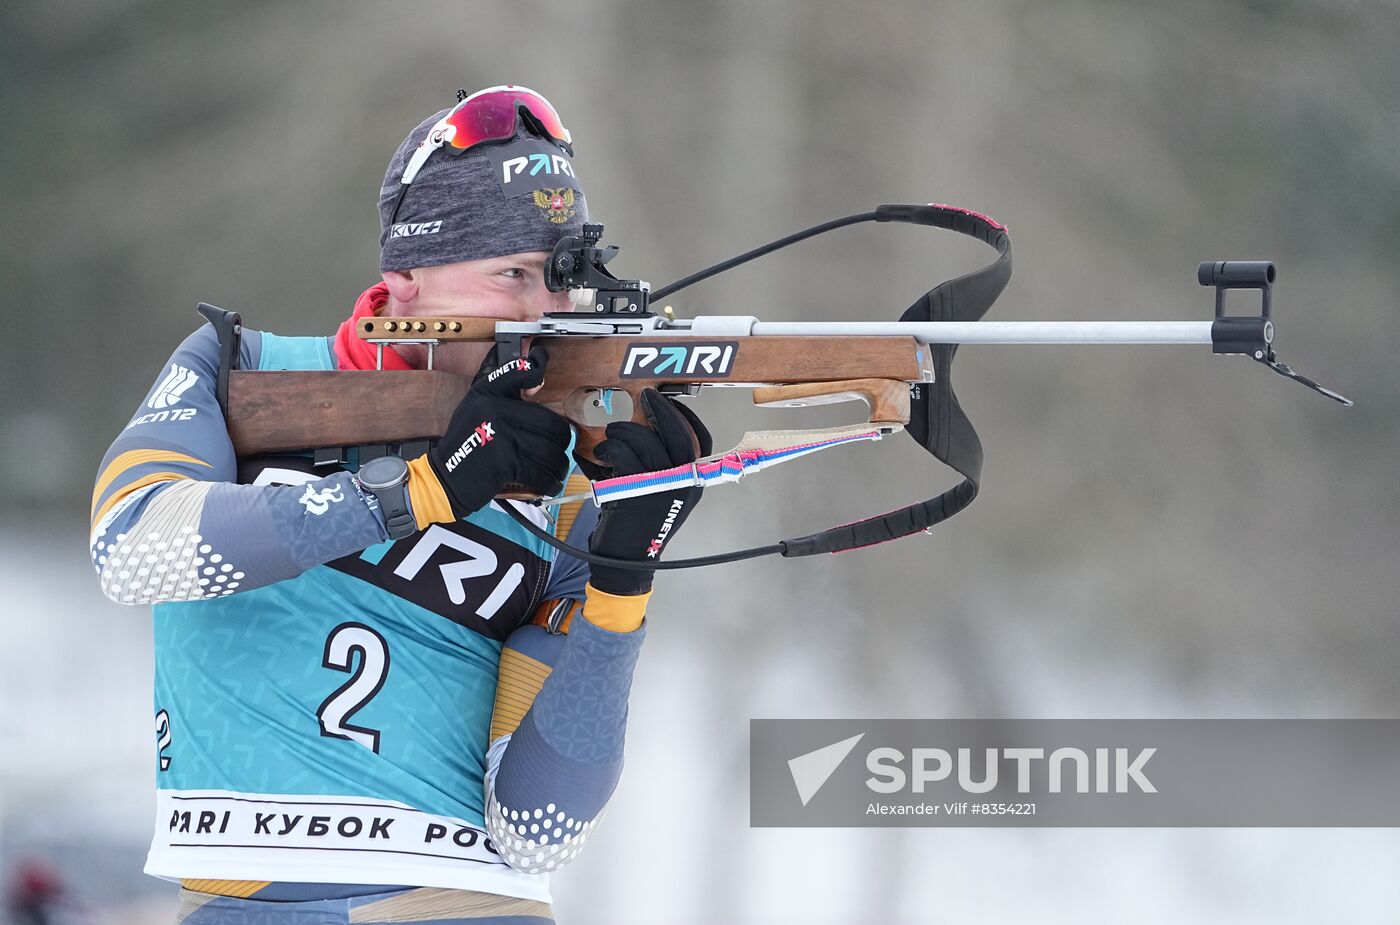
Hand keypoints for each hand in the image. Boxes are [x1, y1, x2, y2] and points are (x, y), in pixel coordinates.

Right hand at [423, 345, 572, 516]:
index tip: (541, 381)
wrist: (445, 479)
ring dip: (559, 464)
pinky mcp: (506, 463)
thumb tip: (538, 385)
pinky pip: (542, 472)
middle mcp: (494, 409)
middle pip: (550, 422)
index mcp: (486, 393)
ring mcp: (502, 436)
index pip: (519, 372)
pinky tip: (550, 483)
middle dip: (562, 440)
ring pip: (550, 450)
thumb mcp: (476, 409)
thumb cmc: (467, 445)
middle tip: (560, 448)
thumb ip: (502, 396)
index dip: (537, 370)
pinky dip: (551, 481)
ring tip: (556, 469)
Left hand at [586, 389, 711, 594]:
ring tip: (612, 435)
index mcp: (693, 483)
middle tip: (645, 396)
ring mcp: (662, 487)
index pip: (701, 441)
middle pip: (678, 434)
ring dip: (625, 430)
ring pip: (645, 441)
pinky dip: (609, 448)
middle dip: (661, 409)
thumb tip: (644, 426)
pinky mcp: (636, 490)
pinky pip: (623, 454)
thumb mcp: (660, 496)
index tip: (668, 404)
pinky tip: (600, 454)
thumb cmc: (638, 528)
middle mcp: (684, 484)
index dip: (686, 417)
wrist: (624, 563)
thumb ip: (660, 467)